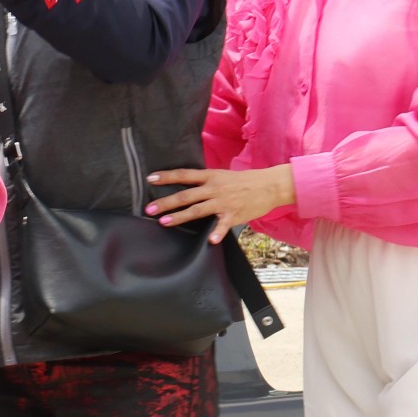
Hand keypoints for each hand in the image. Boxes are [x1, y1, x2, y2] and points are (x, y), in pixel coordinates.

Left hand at [145, 165, 294, 244]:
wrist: (269, 185)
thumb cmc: (244, 181)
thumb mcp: (221, 176)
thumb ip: (204, 182)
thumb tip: (185, 186)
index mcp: (210, 176)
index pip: (184, 175)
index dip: (166, 176)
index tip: (149, 179)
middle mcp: (214, 188)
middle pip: (186, 195)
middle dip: (166, 202)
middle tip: (149, 209)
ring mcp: (223, 202)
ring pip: (197, 209)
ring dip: (180, 216)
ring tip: (165, 222)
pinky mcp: (234, 214)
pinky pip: (223, 225)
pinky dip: (217, 233)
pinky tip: (211, 241)